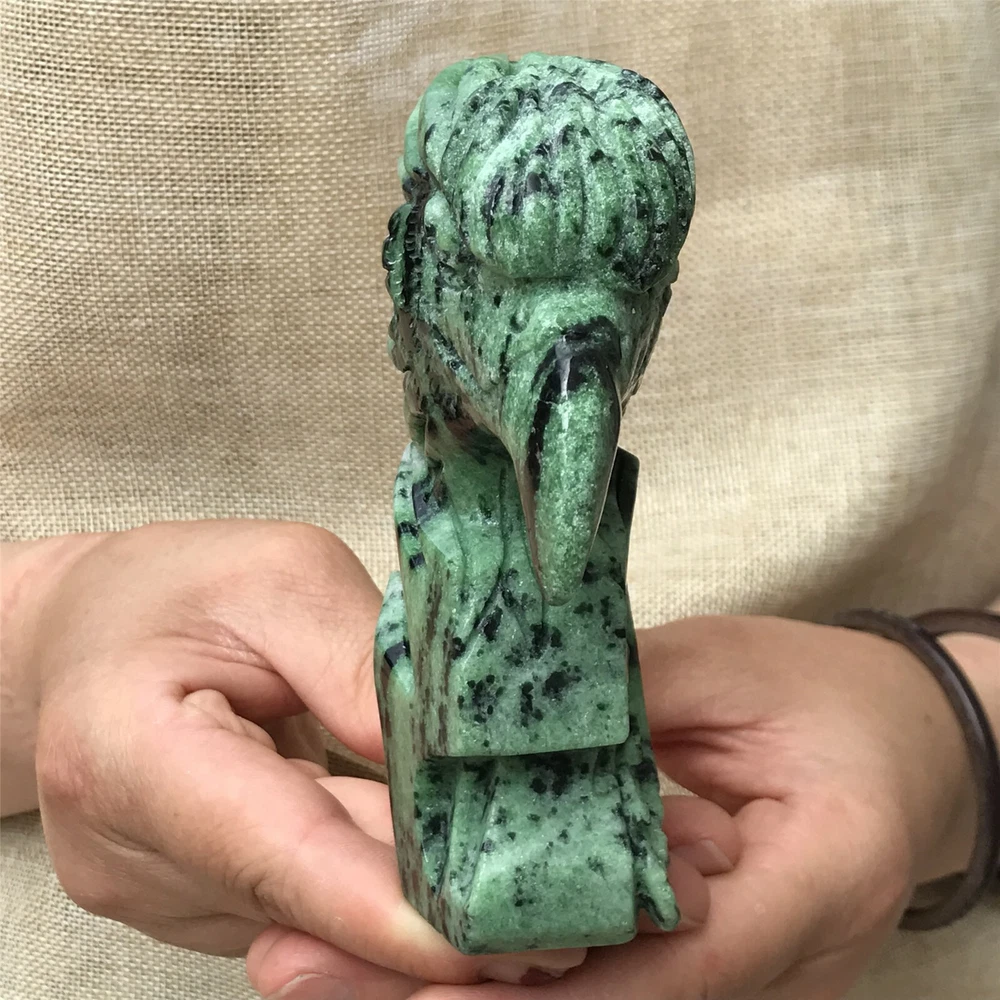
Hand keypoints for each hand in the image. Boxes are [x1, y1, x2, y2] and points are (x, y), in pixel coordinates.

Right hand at [4, 521, 594, 985]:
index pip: (280, 855)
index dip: (395, 913)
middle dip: (444, 923)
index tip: (512, 941)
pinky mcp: (189, 901)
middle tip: (577, 916)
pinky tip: (459, 874)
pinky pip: (302, 907)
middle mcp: (132, 851)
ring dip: (424, 912)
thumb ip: (362, 668)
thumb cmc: (178, 588)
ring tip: (543, 893)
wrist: (86, 634)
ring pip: (314, 916)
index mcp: (133, 753)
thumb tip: (459, 759)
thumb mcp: (280, 581)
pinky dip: (380, 895)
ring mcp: (157, 891)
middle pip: (312, 902)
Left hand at [394, 615, 976, 999]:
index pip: (677, 964)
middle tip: (324, 973)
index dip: (548, 987)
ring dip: (474, 991)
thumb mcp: (730, 670)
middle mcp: (790, 960)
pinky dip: (519, 972)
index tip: (428, 982)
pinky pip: (610, 980)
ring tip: (337, 968)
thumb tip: (497, 719)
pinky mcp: (713, 964)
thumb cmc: (829, 695)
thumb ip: (621, 698)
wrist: (904, 742)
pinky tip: (425, 951)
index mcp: (818, 877)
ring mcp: (752, 976)